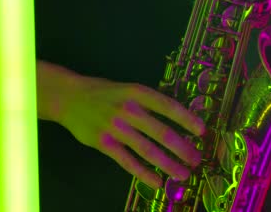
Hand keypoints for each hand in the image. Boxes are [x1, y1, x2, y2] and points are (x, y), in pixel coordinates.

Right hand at [53, 75, 204, 188]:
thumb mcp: (130, 89)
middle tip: (197, 159)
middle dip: (183, 148)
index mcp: (138, 93)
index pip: (168, 107)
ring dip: (168, 164)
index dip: (187, 119)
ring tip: (183, 174)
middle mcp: (128, 110)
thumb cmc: (105, 93)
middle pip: (162, 132)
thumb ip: (150, 103)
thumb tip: (180, 119)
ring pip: (147, 150)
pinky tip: (158, 181)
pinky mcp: (103, 144)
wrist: (69, 98)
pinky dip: (144, 173)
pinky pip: (128, 162)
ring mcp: (115, 128)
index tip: (202, 131)